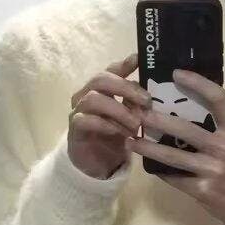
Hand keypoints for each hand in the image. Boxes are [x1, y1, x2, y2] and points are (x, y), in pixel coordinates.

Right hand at [68, 53, 152, 179]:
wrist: (97, 165)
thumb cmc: (114, 138)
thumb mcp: (130, 119)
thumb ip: (135, 104)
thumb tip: (149, 92)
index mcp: (100, 90)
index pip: (110, 70)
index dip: (124, 64)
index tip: (139, 59)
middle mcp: (86, 95)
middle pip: (100, 79)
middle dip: (125, 87)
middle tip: (146, 101)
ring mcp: (78, 111)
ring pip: (93, 99)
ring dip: (118, 110)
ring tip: (136, 125)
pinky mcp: (74, 129)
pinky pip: (85, 120)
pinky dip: (104, 125)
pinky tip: (118, 132)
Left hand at [125, 68, 224, 224]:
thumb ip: (217, 123)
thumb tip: (184, 100)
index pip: (218, 99)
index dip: (197, 83)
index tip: (176, 74)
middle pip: (185, 128)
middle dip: (157, 119)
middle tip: (138, 112)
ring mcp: (212, 170)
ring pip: (172, 156)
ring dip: (148, 148)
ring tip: (131, 140)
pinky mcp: (202, 190)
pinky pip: (174, 177)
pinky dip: (160, 170)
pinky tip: (147, 164)